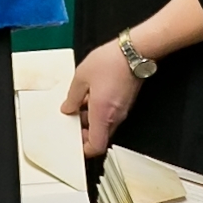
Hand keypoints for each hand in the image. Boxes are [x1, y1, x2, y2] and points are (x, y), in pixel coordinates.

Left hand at [63, 40, 141, 159]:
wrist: (134, 52)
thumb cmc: (110, 62)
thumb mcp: (81, 77)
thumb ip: (72, 96)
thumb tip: (67, 108)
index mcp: (103, 114)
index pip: (96, 146)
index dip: (84, 149)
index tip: (74, 143)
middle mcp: (115, 116)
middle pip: (99, 136)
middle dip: (84, 132)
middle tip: (72, 120)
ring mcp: (122, 110)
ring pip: (104, 125)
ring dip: (91, 119)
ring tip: (78, 104)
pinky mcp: (125, 102)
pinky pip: (110, 114)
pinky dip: (99, 110)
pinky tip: (90, 95)